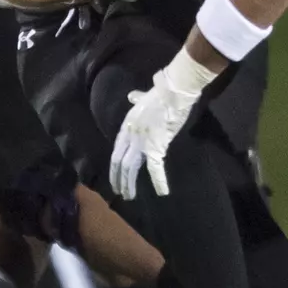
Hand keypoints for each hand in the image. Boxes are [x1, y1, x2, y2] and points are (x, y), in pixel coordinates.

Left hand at [109, 54, 213, 199]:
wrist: (173, 91)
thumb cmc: (162, 92)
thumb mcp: (144, 97)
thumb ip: (137, 99)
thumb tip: (133, 96)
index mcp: (127, 126)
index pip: (116, 152)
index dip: (114, 169)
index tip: (115, 180)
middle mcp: (130, 136)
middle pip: (120, 163)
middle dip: (119, 180)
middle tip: (121, 193)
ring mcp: (142, 142)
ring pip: (131, 167)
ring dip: (130, 184)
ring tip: (130, 196)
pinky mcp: (157, 146)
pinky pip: (155, 167)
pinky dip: (159, 181)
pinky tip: (162, 192)